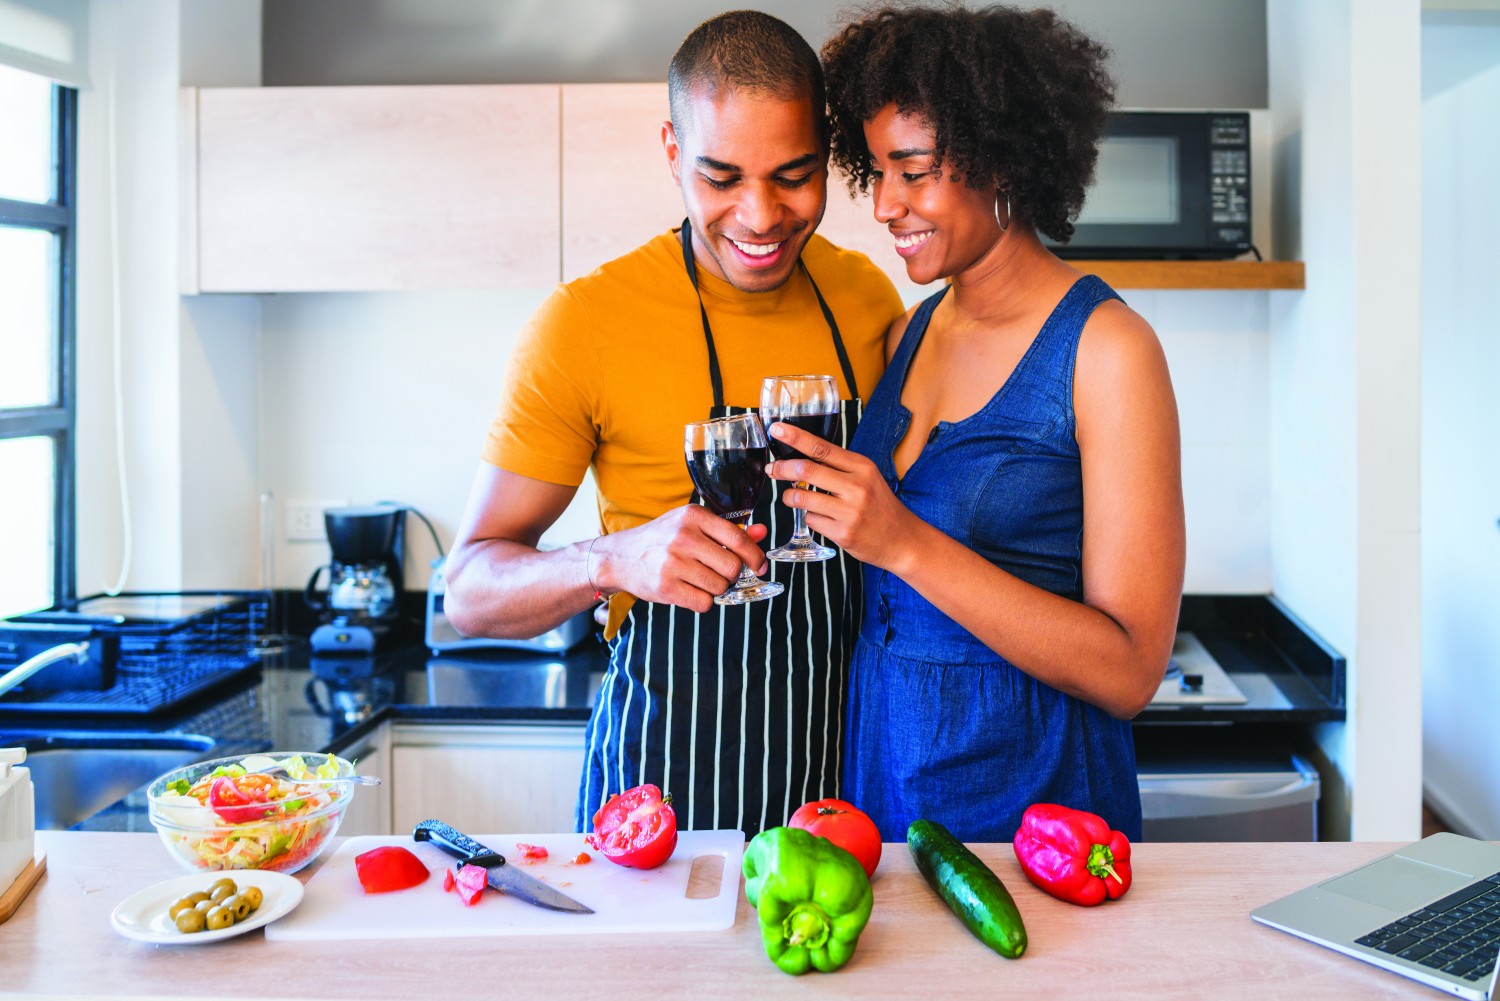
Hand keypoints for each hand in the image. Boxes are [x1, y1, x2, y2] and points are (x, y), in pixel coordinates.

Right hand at [597, 505, 769, 612]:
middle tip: (719, 573)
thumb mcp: (693, 526)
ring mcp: (672, 563)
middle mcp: (683, 537)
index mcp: (693, 516)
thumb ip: (729, 530)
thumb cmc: (662, 539)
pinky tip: (690, 590)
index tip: (759, 565)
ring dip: (716, 588)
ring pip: (720, 587)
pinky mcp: (665, 587)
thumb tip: (762, 532)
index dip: (755, 556)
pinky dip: (702, 601)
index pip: (738, 539)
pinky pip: (704, 603)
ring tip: (699, 579)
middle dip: (732, 575)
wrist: (620, 557)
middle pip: (732, 567)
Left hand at [766, 422, 919, 571]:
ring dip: (790, 497)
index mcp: (862, 467)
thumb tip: (801, 457)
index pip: (822, 448)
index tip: (777, 429)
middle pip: (807, 470)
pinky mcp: (843, 533)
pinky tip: (821, 519)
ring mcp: (850, 512)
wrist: (902, 539)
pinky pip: (811, 521)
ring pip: (803, 498)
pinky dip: (809, 518)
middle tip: (772, 469)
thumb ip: (839, 467)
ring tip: (792, 497)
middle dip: (782, 468)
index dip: (796, 437)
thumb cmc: (880, 505)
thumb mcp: (867, 477)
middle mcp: (856, 487)